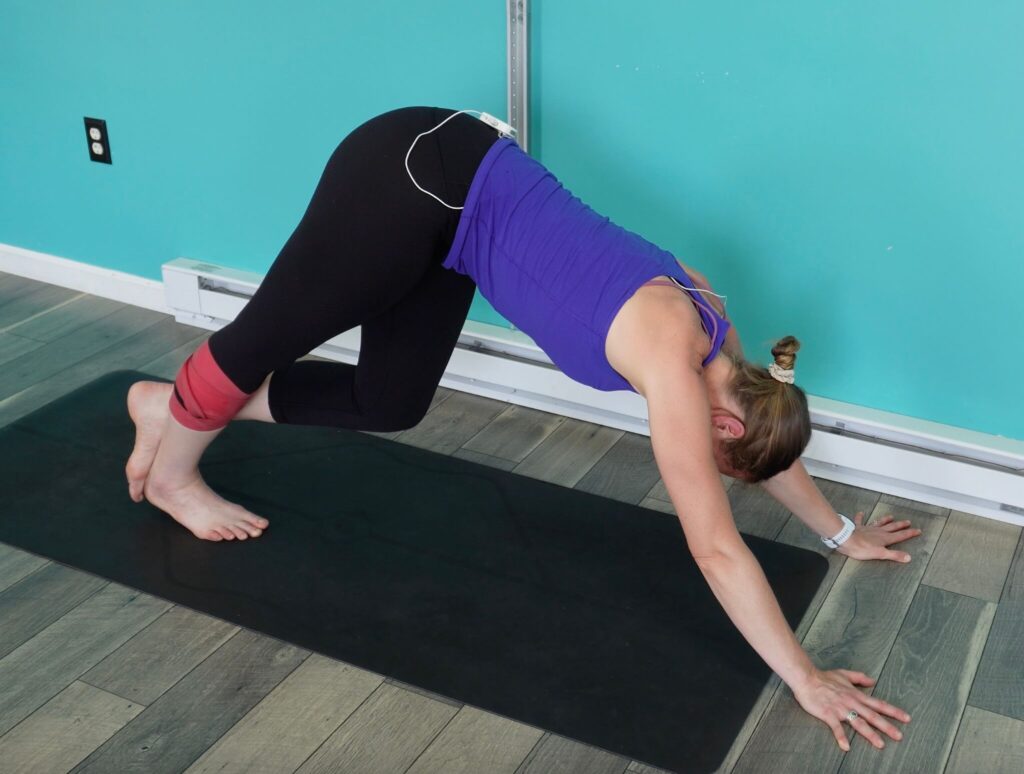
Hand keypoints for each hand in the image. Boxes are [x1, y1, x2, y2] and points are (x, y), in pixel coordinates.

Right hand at [791, 667, 910, 750]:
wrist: (806, 678)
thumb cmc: (824, 677)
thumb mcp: (844, 674)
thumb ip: (859, 678)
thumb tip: (872, 681)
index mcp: (856, 695)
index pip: (878, 704)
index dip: (893, 711)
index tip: (906, 718)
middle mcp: (851, 702)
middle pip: (872, 716)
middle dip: (887, 726)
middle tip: (899, 736)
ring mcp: (840, 709)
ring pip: (858, 723)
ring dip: (870, 734)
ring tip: (880, 744)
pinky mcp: (828, 714)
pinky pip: (836, 727)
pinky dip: (841, 736)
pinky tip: (846, 746)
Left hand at [835, 512, 920, 562]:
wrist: (847, 541)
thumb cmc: (863, 549)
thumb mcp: (881, 554)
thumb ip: (895, 555)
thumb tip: (909, 557)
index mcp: (885, 538)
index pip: (900, 535)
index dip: (910, 533)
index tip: (918, 530)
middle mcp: (878, 532)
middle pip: (892, 527)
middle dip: (901, 525)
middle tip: (908, 522)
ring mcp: (868, 529)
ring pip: (879, 523)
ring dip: (885, 519)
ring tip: (891, 516)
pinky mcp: (858, 528)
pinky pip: (860, 521)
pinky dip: (860, 517)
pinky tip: (861, 512)